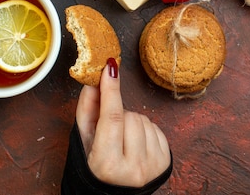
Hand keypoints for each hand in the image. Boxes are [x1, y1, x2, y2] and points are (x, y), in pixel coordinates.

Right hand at [76, 58, 170, 186]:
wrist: (115, 192)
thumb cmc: (96, 167)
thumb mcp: (84, 142)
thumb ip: (86, 110)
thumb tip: (94, 81)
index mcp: (108, 165)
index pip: (112, 118)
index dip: (110, 90)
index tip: (110, 67)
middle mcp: (133, 168)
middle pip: (129, 116)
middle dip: (118, 116)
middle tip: (110, 132)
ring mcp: (152, 166)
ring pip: (143, 119)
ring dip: (132, 122)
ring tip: (123, 140)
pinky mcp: (165, 162)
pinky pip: (156, 127)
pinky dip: (144, 130)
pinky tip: (135, 143)